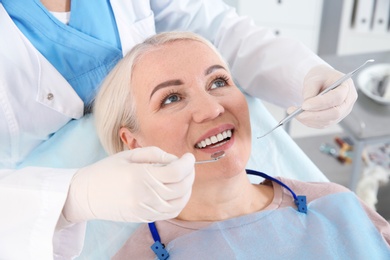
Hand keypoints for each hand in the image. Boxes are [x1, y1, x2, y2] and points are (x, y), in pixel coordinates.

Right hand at [62, 147, 194, 222]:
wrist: (86, 195)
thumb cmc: (106, 170)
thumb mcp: (129, 155)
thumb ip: (155, 154)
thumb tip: (175, 160)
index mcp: (139, 175)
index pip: (175, 172)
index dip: (187, 163)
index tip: (189, 157)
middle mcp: (144, 195)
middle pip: (180, 187)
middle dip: (190, 174)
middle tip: (189, 165)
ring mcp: (145, 209)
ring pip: (179, 202)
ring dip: (188, 189)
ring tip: (185, 177)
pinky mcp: (144, 218)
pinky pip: (170, 212)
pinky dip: (180, 201)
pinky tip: (178, 191)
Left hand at [287, 65, 357, 127]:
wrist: (322, 81)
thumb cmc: (320, 77)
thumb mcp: (314, 77)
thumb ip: (310, 89)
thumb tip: (306, 104)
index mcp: (346, 86)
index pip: (337, 97)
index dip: (321, 103)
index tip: (304, 105)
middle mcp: (347, 102)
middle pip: (335, 113)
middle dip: (314, 115)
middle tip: (298, 114)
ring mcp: (342, 112)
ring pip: (327, 121)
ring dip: (309, 119)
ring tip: (294, 113)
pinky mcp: (334, 119)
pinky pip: (322, 125)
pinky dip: (309, 122)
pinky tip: (300, 116)